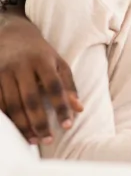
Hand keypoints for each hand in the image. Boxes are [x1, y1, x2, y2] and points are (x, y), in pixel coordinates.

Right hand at [0, 18, 82, 143]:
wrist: (12, 34)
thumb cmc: (41, 53)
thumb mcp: (59, 64)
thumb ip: (69, 85)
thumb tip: (79, 109)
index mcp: (42, 60)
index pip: (54, 87)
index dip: (61, 106)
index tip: (67, 125)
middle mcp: (21, 65)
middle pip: (31, 99)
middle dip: (40, 122)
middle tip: (48, 140)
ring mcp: (3, 72)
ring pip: (12, 105)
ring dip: (22, 126)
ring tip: (33, 140)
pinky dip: (6, 119)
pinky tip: (14, 132)